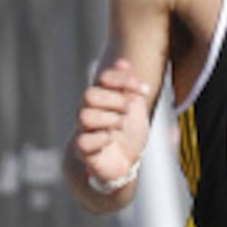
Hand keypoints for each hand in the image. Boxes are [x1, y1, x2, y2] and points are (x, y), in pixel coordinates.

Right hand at [70, 57, 150, 189]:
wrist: (126, 164)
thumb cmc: (129, 134)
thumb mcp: (134, 107)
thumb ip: (128, 85)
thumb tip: (123, 62)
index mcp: (102, 98)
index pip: (104, 78)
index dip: (123, 80)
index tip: (144, 90)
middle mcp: (89, 111)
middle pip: (89, 95)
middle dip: (114, 100)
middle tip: (129, 110)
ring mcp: (84, 130)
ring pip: (84, 116)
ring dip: (109, 119)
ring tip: (120, 126)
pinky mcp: (83, 151)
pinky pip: (83, 141)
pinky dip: (101, 139)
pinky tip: (110, 140)